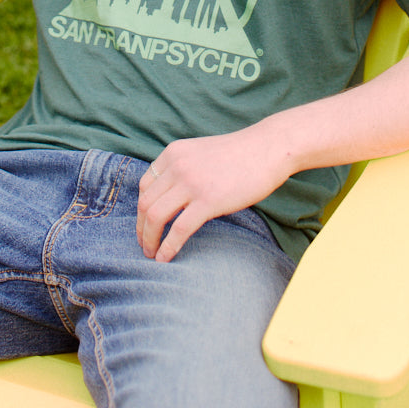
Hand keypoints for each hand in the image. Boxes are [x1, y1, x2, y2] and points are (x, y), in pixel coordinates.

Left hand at [136, 124, 291, 262]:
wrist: (267, 149)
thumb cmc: (239, 154)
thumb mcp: (201, 153)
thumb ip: (183, 168)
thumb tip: (172, 195)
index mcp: (174, 153)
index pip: (144, 185)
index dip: (141, 209)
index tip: (144, 225)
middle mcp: (177, 166)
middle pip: (145, 203)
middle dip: (141, 228)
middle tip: (145, 245)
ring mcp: (191, 183)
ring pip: (155, 217)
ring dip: (149, 240)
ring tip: (152, 254)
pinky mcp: (208, 201)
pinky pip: (179, 229)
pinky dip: (168, 247)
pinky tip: (166, 258)